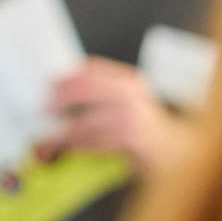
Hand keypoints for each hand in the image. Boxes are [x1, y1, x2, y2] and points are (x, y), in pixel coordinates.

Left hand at [43, 60, 184, 173]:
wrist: (176, 152)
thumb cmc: (146, 131)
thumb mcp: (128, 105)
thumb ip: (102, 98)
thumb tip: (61, 98)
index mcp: (129, 81)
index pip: (92, 68)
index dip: (68, 75)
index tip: (50, 83)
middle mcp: (131, 93)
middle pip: (85, 88)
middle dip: (61, 98)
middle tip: (45, 108)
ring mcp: (132, 114)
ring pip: (86, 121)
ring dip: (64, 133)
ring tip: (49, 140)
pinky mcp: (131, 136)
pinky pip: (94, 141)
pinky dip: (78, 146)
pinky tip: (69, 149)